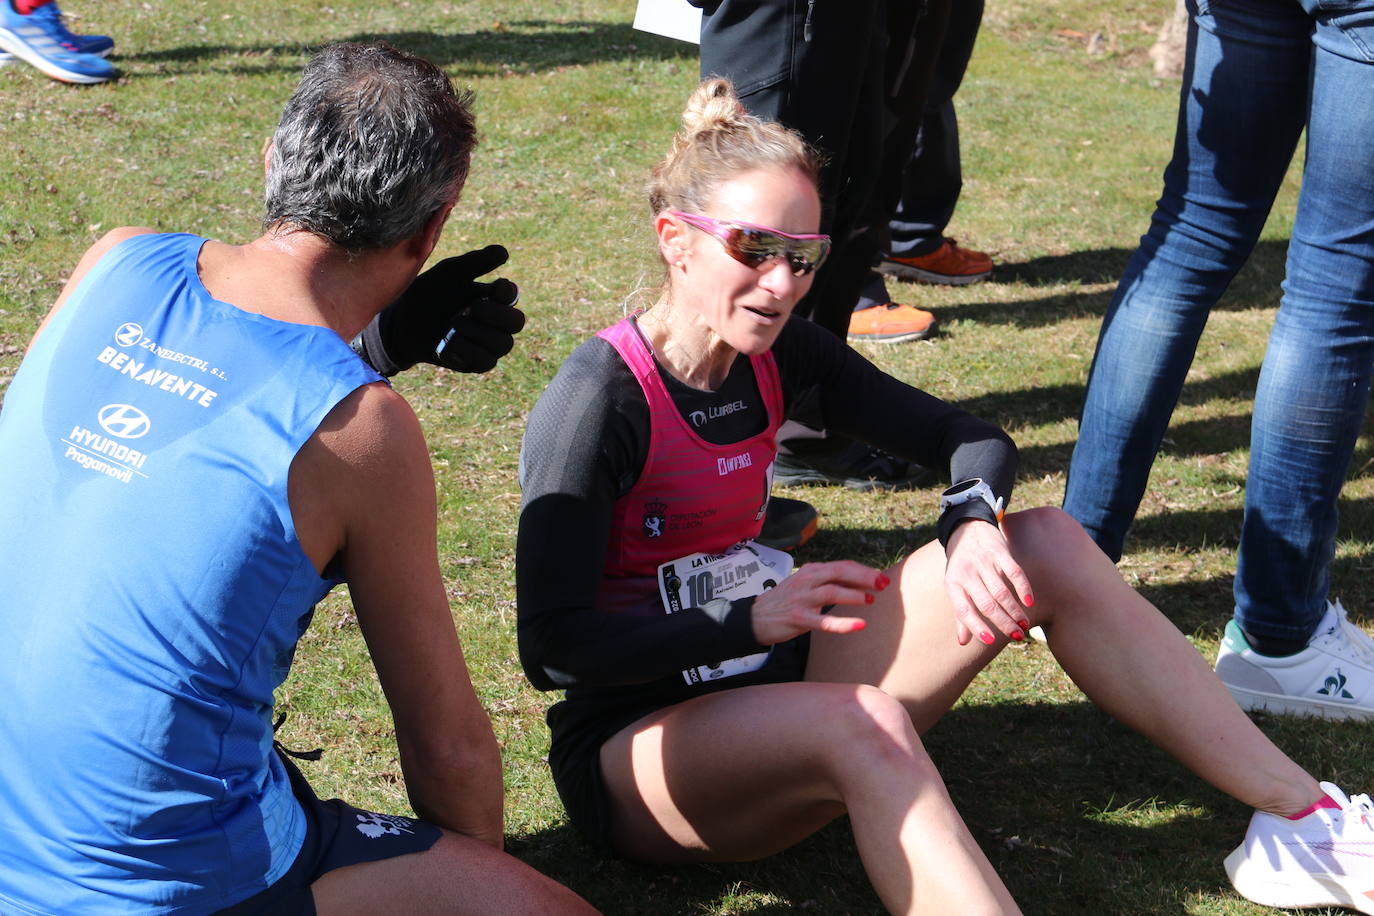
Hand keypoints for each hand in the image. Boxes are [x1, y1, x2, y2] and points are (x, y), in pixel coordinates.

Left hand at [364, 245, 524, 374]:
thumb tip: (503, 252)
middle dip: (496, 315)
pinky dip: (469, 349)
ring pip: (502, 344)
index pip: (512, 296)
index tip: (495, 287)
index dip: (507, 293)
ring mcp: (488, 345)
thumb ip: (475, 262)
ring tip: (454, 322)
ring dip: (478, 331)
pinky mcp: (476, 364)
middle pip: (516, 322)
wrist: (402, 323)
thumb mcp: (449, 273)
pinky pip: (486, 361)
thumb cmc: (429, 294)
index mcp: (493, 298)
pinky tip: (451, 339)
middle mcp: (496, 322)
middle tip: (473, 307)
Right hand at [750, 561, 886, 644]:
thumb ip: (826, 582)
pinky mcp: (798, 618)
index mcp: (810, 571)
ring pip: (832, 592)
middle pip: (839, 572)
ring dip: (854, 595)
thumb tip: (859, 583)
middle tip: (884, 583)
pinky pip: (824, 621)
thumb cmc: (784, 602)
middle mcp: (806, 581)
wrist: (754, 618)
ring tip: (871, 600)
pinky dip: (843, 623)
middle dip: (864, 577)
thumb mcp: (804, 585)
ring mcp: (802, 599)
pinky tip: (860, 625)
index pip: (842, 566)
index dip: (863, 570)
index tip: (881, 577)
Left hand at [943, 519, 1034, 646]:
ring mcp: (982, 561)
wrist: (966, 527)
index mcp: (953, 584)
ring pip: (1001, 591)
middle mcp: (966, 573)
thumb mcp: (954, 585)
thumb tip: (963, 642)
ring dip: (1014, 610)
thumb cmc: (961, 564)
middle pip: (987, 604)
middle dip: (1003, 622)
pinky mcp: (998, 551)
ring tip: (1023, 624)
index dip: (976, 626)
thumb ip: (960, 613)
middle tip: (1016, 635)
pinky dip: (1023, 587)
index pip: (963, 610)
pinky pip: (1013, 572)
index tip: (990, 641)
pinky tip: (1029, 601)